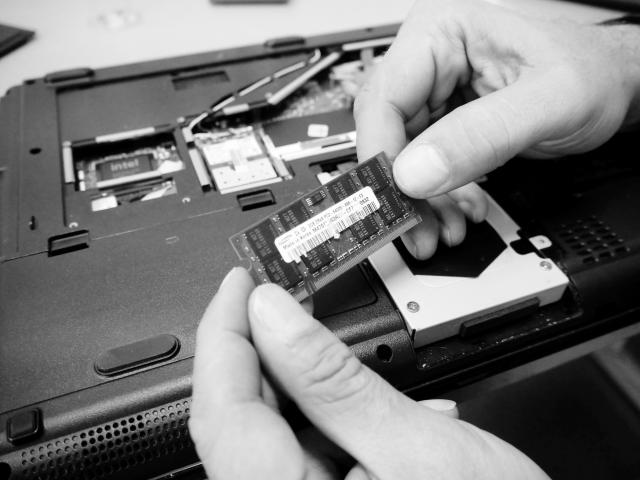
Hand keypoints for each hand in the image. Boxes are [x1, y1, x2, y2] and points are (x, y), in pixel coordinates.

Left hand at [190, 268, 549, 478]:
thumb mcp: (414, 444)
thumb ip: (333, 379)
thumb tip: (274, 313)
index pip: (223, 408)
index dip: (224, 333)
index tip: (242, 282)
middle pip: (241, 419)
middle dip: (261, 349)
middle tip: (277, 298)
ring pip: (271, 431)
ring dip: (302, 382)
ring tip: (333, 348)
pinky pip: (304, 450)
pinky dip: (329, 416)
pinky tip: (368, 403)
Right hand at [355, 0, 639, 258]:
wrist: (616, 85)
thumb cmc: (594, 71)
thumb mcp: (546, 102)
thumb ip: (482, 136)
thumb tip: (416, 172)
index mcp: (442, 32)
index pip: (385, 98)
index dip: (383, 155)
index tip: (395, 199)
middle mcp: (431, 61)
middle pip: (387, 132)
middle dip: (403, 188)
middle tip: (415, 227)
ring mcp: (437, 93)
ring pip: (403, 157)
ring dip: (421, 199)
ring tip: (443, 226)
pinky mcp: (446, 121)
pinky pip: (425, 165)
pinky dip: (438, 195)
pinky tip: (460, 207)